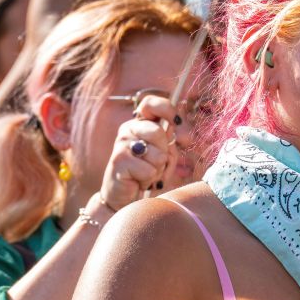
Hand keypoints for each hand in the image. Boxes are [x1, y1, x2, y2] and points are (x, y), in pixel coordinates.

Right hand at [98, 94, 180, 211]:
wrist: (125, 196)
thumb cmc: (147, 173)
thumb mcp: (164, 154)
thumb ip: (172, 141)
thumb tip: (181, 133)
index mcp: (140, 124)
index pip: (150, 103)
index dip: (167, 110)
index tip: (177, 122)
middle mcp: (128, 130)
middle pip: (158, 133)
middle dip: (163, 152)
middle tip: (155, 163)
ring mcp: (122, 144)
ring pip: (157, 154)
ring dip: (157, 169)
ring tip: (146, 173)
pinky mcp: (118, 161)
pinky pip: (148, 170)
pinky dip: (148, 179)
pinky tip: (138, 180)